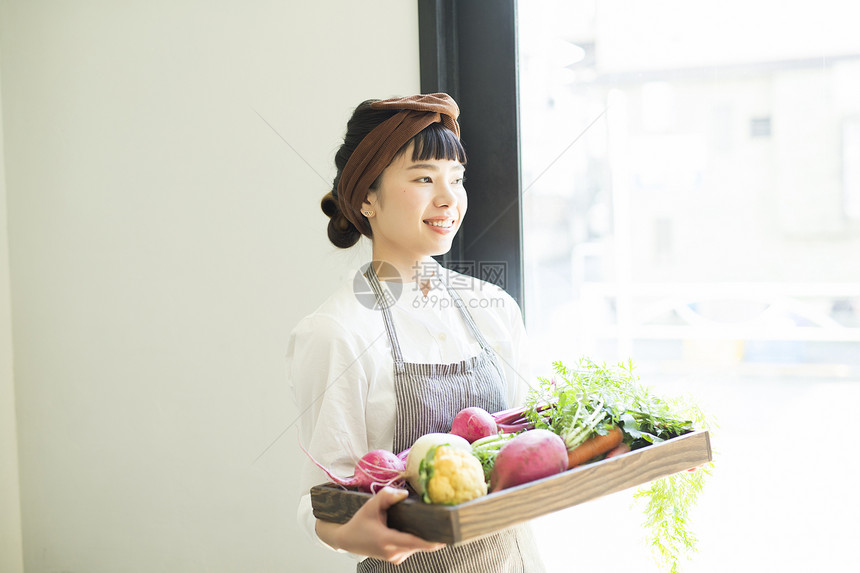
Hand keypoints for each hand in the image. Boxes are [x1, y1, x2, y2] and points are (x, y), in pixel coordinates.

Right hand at [316, 487, 445, 563]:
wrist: (347, 540)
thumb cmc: (360, 522)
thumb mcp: (370, 505)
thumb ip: (387, 496)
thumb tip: (405, 493)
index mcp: (386, 540)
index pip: (414, 542)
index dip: (431, 542)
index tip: (445, 538)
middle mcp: (392, 552)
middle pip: (419, 545)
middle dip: (432, 536)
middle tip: (444, 523)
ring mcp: (395, 558)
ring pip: (416, 547)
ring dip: (421, 537)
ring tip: (426, 523)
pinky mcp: (396, 559)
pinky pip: (411, 548)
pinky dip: (415, 540)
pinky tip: (413, 530)